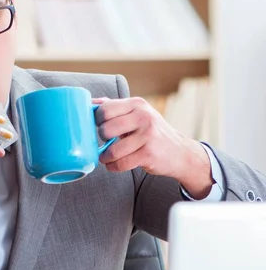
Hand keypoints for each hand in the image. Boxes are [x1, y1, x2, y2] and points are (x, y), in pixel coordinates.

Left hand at [93, 96, 213, 196]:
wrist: (180, 152)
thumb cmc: (151, 132)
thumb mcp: (137, 113)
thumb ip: (114, 107)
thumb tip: (89, 103)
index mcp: (137, 104)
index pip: (104, 110)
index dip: (97, 121)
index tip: (101, 127)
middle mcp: (143, 117)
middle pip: (105, 130)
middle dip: (101, 139)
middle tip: (106, 142)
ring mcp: (148, 136)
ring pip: (111, 151)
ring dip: (105, 157)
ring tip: (107, 157)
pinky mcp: (149, 154)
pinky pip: (120, 164)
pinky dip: (113, 167)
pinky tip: (115, 164)